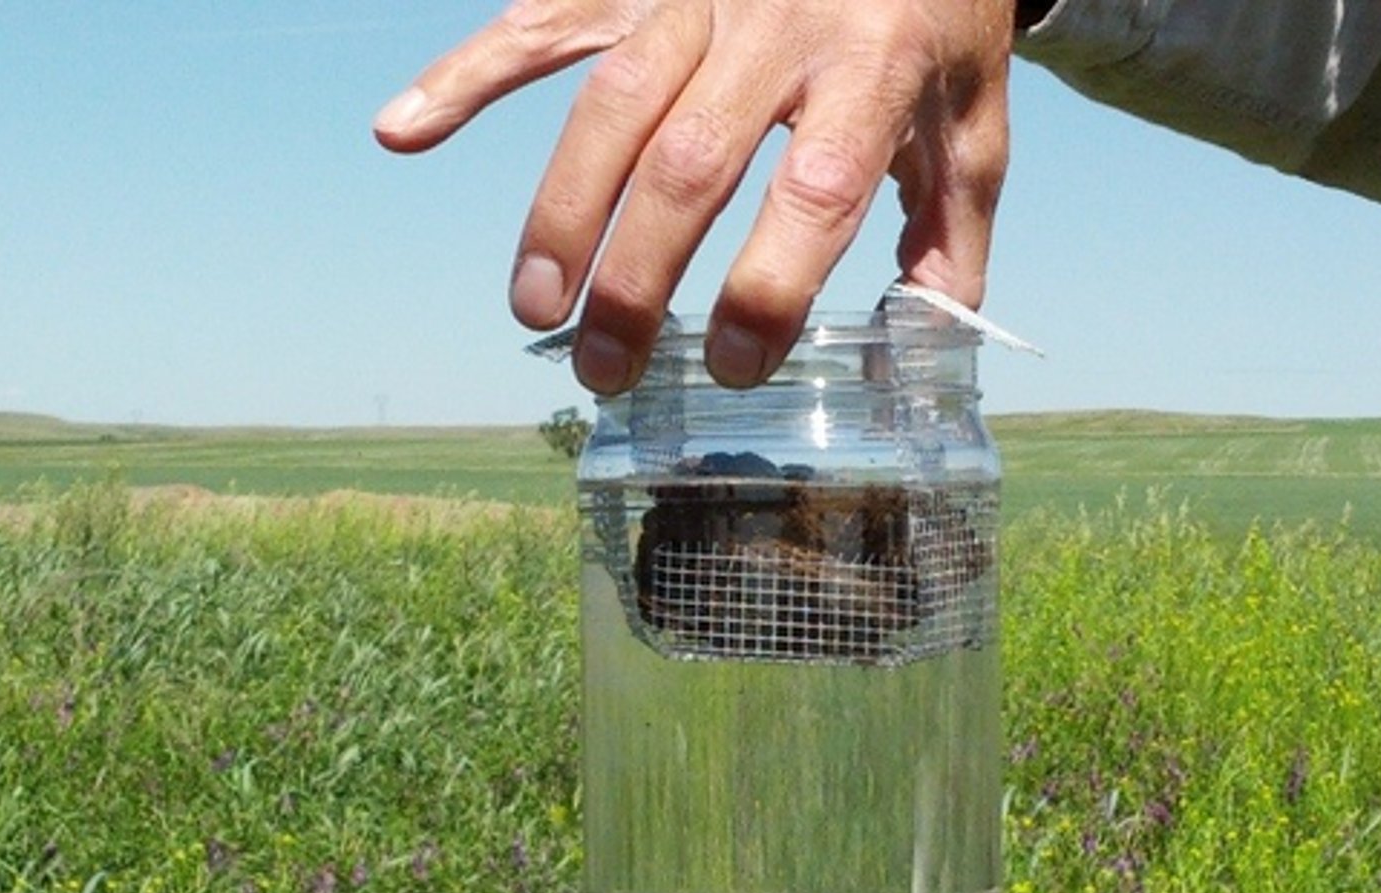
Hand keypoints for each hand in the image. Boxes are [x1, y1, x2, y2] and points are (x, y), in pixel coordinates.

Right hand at [375, 0, 1014, 392]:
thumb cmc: (937, 20)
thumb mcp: (974, 120)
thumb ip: (951, 228)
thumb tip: (927, 333)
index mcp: (876, 67)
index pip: (815, 188)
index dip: (769, 284)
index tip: (737, 363)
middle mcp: (779, 27)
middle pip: (690, 161)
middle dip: (639, 277)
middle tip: (608, 369)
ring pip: (612, 105)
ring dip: (564, 213)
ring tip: (535, 309)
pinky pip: (547, 21)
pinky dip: (470, 74)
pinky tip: (406, 129)